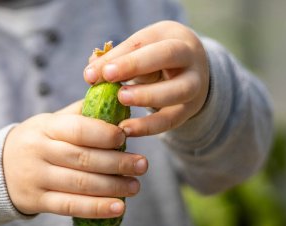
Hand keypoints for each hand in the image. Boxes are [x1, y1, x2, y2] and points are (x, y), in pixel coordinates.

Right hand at [2, 101, 147, 217]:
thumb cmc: (38, 141)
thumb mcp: (51, 122)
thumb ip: (81, 114)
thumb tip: (116, 98)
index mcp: (46, 127)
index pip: (78, 129)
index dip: (104, 133)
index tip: (126, 136)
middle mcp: (39, 151)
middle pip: (83, 158)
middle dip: (117, 162)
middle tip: (142, 164)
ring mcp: (36, 177)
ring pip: (80, 183)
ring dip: (112, 186)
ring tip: (135, 186)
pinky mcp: (37, 201)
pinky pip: (69, 206)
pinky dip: (95, 208)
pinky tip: (117, 207)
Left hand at [84, 21, 209, 136]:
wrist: (191, 72)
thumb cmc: (156, 59)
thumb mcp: (139, 53)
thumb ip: (115, 60)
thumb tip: (90, 74)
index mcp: (172, 35)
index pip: (143, 41)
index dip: (118, 57)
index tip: (92, 73)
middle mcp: (189, 56)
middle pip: (168, 54)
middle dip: (135, 65)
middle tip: (108, 77)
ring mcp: (195, 83)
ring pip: (177, 90)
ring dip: (147, 96)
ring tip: (120, 100)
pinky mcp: (190, 109)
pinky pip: (172, 120)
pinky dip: (149, 127)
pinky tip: (126, 129)